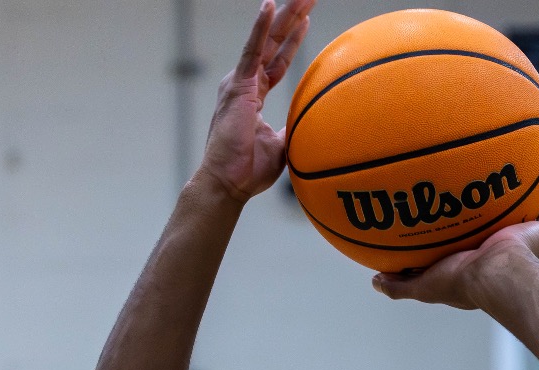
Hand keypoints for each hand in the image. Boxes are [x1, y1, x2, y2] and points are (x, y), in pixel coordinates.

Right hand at [196, 0, 314, 201]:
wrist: (229, 183)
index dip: (292, 40)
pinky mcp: (238, 86)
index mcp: (254, 94)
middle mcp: (245, 82)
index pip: (277, 60)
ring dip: (284, 16)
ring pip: (266, 40)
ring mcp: (240, 82)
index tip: (307, 20)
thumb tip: (309, 126)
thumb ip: (292, 129)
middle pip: (273, 43)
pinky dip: (260, 28)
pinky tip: (269, 6)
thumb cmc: (249, 170)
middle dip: (292, 19)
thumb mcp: (281, 145)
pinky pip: (251, 51)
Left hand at [372, 185, 538, 309]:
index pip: (464, 244)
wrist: (498, 276)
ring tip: (511, 172)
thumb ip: (400, 285)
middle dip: (486, 209)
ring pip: (522, 215)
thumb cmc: (462, 282)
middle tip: (473, 185)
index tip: (443, 212)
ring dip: (519, 198)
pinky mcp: (538, 233)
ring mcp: (520, 242)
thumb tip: (375, 281)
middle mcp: (498, 251)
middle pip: (493, 226)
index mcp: (475, 264)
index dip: (456, 230)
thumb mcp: (423, 286)